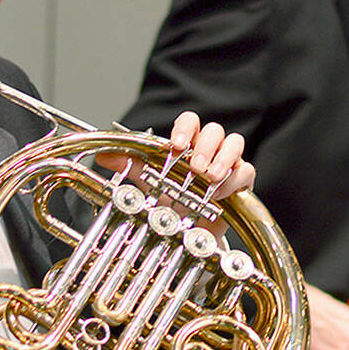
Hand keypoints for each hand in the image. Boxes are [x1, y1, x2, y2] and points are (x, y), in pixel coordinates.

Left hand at [97, 112, 253, 234]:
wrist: (189, 228)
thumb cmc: (172, 200)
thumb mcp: (148, 182)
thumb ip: (130, 166)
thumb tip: (102, 155)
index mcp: (188, 142)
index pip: (190, 121)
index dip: (186, 129)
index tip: (178, 146)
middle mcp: (209, 148)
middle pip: (214, 130)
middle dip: (205, 147)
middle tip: (195, 167)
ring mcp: (228, 161)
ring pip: (234, 143)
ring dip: (223, 159)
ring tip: (210, 176)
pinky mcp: (242, 179)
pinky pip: (246, 170)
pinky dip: (233, 180)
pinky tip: (219, 192)